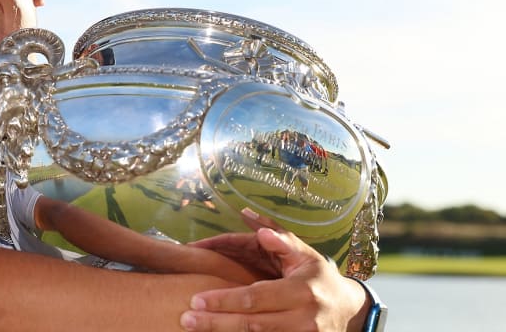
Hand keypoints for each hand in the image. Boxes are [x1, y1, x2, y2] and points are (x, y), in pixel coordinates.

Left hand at [180, 210, 369, 331]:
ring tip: (193, 329)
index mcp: (301, 292)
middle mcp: (302, 319)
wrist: (350, 312)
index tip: (196, 299)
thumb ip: (278, 238)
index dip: (224, 300)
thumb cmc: (321, 278)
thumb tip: (249, 216)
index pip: (255, 298)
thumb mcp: (305, 254)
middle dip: (216, 322)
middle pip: (251, 324)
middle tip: (186, 318)